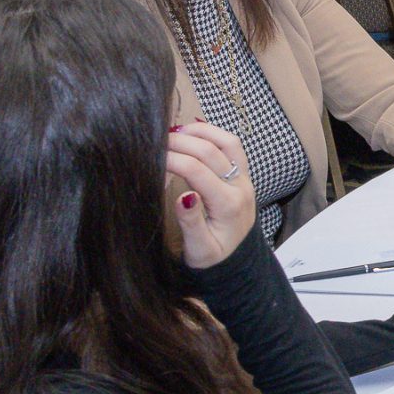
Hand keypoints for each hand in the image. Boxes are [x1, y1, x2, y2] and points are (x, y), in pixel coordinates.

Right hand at [165, 121, 257, 267]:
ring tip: (174, 132)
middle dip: (181, 141)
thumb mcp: (200, 249)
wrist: (238, 261)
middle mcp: (240, 187)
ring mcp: (244, 179)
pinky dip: (213, 134)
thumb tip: (184, 197)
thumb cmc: (214, 257)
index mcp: (228, 205)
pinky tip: (192, 132)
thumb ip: (192, 224)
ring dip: (201, 132)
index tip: (149, 155)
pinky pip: (233, 146)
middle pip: (211, 151)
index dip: (171, 158)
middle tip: (155, 140)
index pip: (196, 170)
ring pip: (228, 142)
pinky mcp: (243, 175)